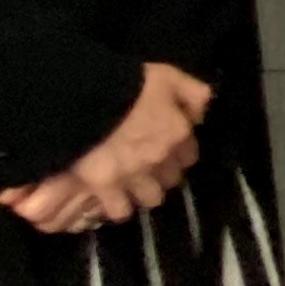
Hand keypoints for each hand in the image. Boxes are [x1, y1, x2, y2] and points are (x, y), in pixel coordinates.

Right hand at [0, 64, 202, 235]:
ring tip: (126, 185)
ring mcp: (134, 176)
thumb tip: (200, 116)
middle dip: (160, 175)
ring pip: (149, 199)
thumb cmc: (127, 82)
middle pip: (171, 180)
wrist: (84, 97)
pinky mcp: (105, 188)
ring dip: (140, 193)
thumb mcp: (168, 75)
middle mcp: (161, 160)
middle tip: (143, 167)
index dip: (176, 154)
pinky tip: (107, 197)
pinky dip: (115, 205)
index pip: (189, 156)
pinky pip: (119, 210)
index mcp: (177, 133)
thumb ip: (193, 94)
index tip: (164, 150)